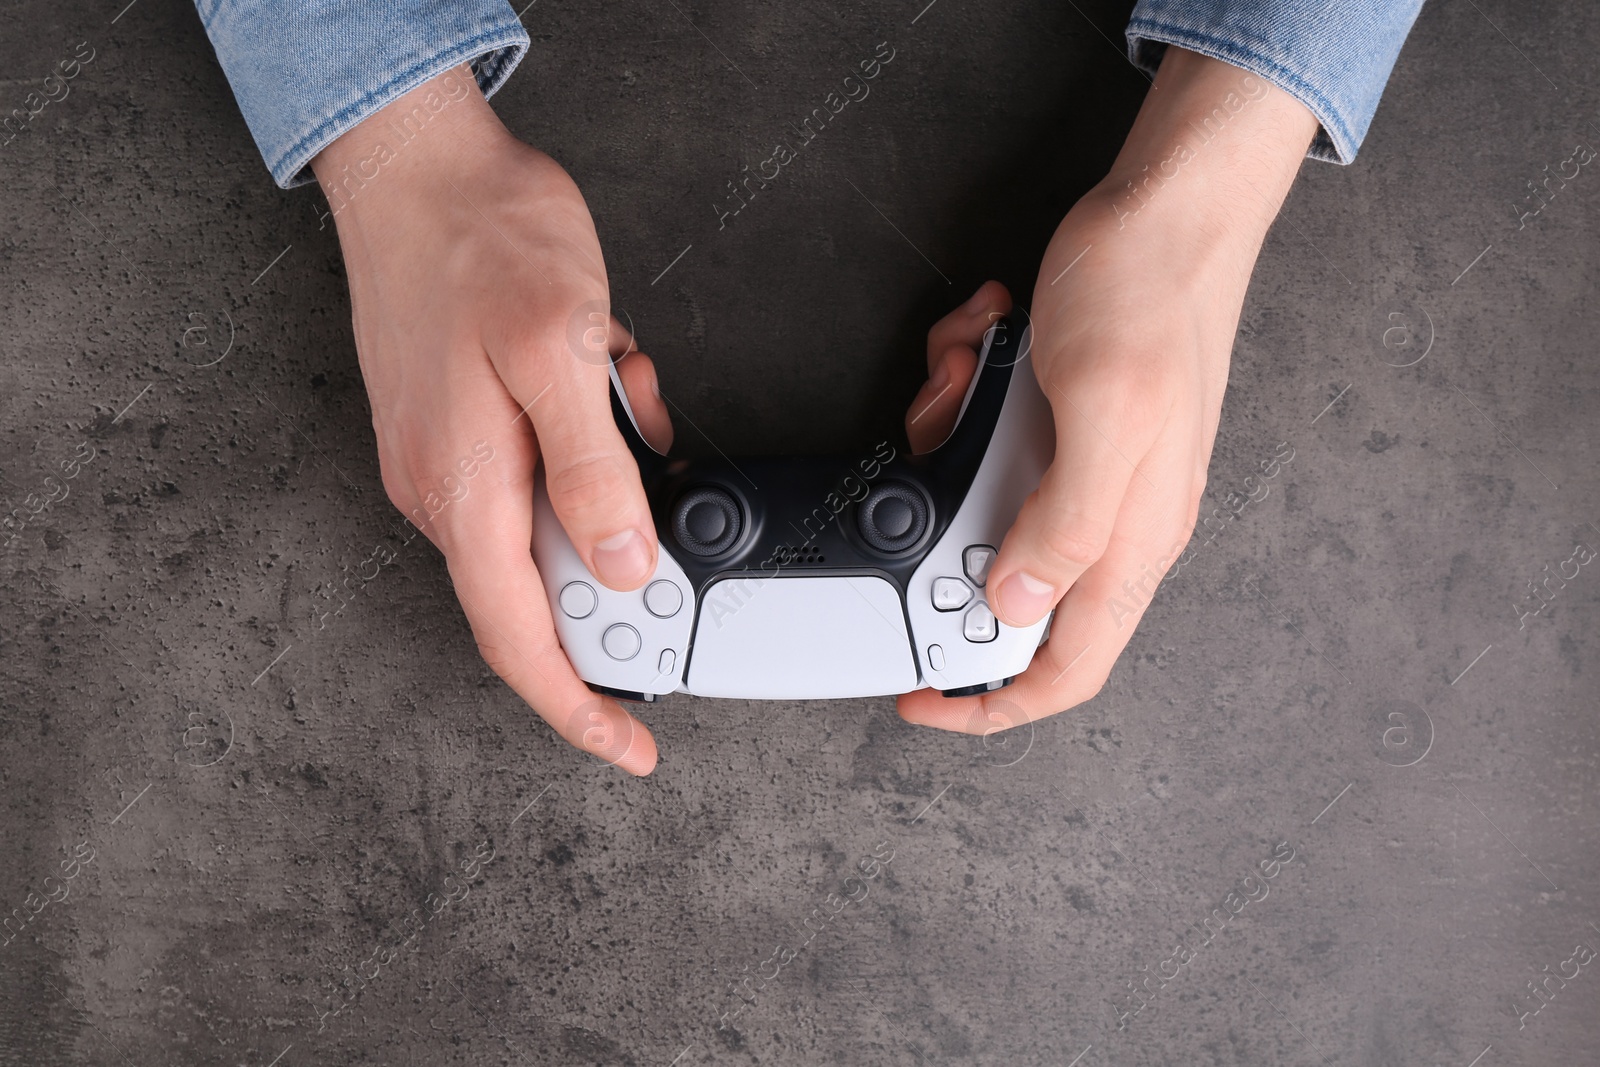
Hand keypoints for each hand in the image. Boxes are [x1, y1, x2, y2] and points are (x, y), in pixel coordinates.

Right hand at [312, 67, 672, 773]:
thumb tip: (623, 568)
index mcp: (466, 493)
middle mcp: (447, 492)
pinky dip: (595, 431)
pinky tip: (607, 368)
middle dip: (620, 552)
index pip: (523, 640)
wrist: (418, 165)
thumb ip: (593, 470)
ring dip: (613, 469)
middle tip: (663, 493)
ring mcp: (450, 460)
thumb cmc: (481, 242)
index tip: (631, 748)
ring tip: (623, 380)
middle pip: (544, 588)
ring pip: (556, 513)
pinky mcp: (464, 425)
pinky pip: (547, 463)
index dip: (579, 709)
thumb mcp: (558, 352)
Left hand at [897, 48, 1316, 732]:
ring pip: (982, 503)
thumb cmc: (1152, 296)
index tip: (921, 698)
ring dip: (950, 441)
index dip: (991, 702)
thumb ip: (1067, 520)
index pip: (1067, 668)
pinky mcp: (1062, 424)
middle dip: (944, 528)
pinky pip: (987, 438)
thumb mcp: (1103, 412)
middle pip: (1004, 580)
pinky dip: (963, 395)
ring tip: (960, 377)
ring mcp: (1086, 469)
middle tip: (931, 455)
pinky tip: (980, 343)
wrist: (1172, 205)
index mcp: (1132, 538)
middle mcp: (1112, 518)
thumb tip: (1021, 605)